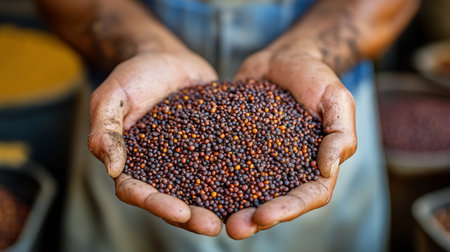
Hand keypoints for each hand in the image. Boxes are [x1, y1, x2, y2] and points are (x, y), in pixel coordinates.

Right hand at [88, 49, 223, 235]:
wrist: (169, 59)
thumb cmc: (135, 75)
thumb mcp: (113, 96)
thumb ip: (105, 129)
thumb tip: (110, 168)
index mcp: (131, 163)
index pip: (137, 192)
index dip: (156, 205)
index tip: (179, 212)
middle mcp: (159, 168)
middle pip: (171, 199)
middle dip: (190, 216)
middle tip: (212, 226)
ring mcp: (187, 160)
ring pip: (200, 190)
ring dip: (215, 206)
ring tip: (237, 217)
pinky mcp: (211, 147)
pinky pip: (223, 165)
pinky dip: (236, 178)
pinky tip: (256, 187)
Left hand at [227, 48, 356, 238]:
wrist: (283, 59)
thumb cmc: (315, 76)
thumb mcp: (336, 98)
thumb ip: (340, 133)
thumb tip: (328, 169)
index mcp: (316, 163)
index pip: (310, 195)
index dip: (289, 209)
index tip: (264, 216)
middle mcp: (289, 168)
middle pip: (276, 202)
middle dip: (256, 218)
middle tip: (234, 228)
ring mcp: (262, 159)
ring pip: (249, 191)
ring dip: (234, 208)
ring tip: (214, 220)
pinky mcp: (239, 146)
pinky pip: (227, 165)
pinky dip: (214, 178)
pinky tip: (195, 188)